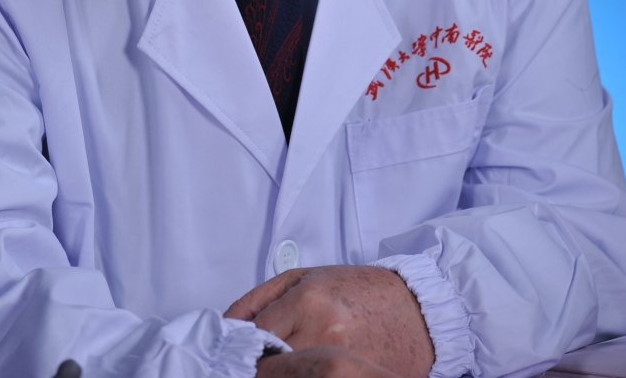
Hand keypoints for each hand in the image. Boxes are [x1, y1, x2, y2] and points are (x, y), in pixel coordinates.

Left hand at [225, 266, 433, 377]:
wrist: (416, 307)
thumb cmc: (358, 288)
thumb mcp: (304, 276)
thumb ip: (260, 298)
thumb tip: (227, 325)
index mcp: (308, 300)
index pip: (256, 337)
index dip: (242, 349)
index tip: (238, 354)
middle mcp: (324, 331)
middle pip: (271, 365)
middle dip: (260, 367)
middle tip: (259, 365)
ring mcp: (344, 359)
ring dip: (283, 375)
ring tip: (285, 368)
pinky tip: (308, 375)